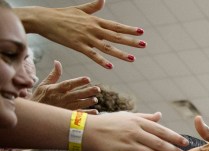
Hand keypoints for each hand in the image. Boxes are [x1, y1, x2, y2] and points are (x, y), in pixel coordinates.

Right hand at [17, 0, 144, 68]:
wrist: (44, 19)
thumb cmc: (62, 14)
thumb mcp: (80, 9)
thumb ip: (93, 7)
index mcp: (95, 20)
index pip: (116, 26)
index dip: (129, 29)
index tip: (141, 32)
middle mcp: (93, 29)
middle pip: (116, 36)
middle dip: (131, 41)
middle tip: (144, 45)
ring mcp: (86, 37)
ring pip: (107, 47)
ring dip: (120, 54)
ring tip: (133, 58)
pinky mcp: (77, 45)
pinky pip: (92, 54)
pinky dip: (101, 60)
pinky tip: (110, 66)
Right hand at [30, 61, 99, 109]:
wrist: (34, 114)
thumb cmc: (40, 97)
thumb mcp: (44, 84)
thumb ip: (54, 75)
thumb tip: (57, 62)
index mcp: (55, 89)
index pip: (68, 84)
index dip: (78, 82)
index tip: (88, 79)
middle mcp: (60, 98)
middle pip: (75, 95)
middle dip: (86, 92)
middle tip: (97, 89)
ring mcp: (63, 108)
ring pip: (77, 105)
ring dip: (87, 102)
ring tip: (95, 100)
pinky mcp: (65, 116)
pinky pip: (77, 115)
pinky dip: (86, 114)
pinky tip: (95, 111)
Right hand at [85, 111, 189, 150]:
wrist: (85, 132)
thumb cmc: (107, 123)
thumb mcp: (126, 116)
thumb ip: (145, 118)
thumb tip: (160, 115)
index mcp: (138, 122)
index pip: (161, 130)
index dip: (174, 137)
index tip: (185, 143)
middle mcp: (135, 132)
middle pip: (160, 143)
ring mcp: (128, 144)